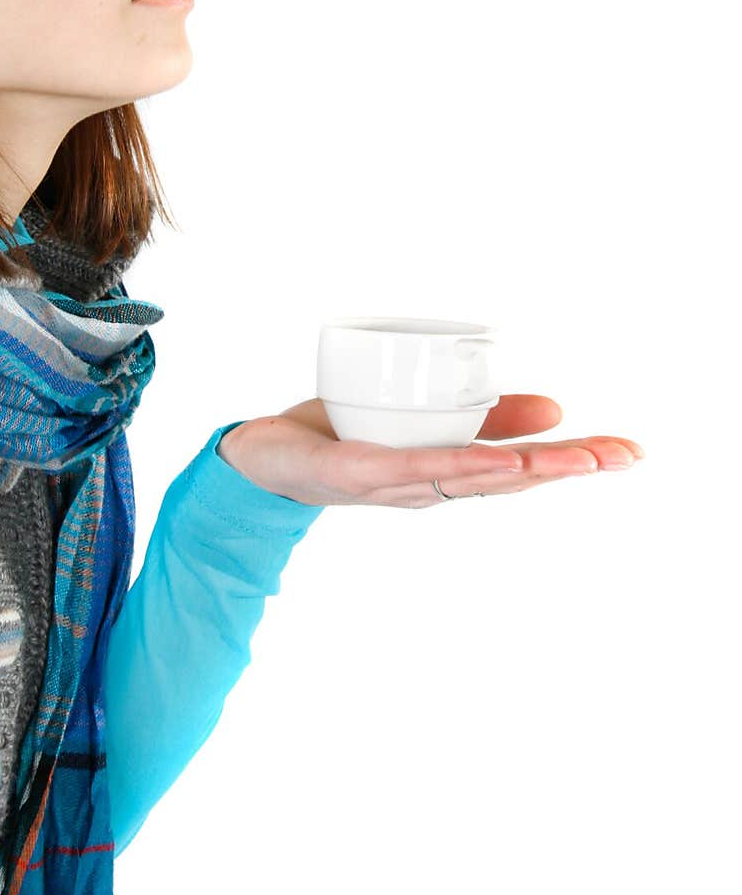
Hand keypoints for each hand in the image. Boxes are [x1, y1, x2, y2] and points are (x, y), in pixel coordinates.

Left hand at [216, 395, 644, 507]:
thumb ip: (486, 415)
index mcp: (449, 472)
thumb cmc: (345, 437)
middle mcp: (430, 486)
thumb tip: (556, 408)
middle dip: (568, 466)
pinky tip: (493, 462)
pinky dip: (456, 466)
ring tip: (572, 458)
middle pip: (508, 479)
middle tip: (623, 455)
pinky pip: (412, 468)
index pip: (525, 468)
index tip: (631, 451)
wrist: (263, 459)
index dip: (579, 458)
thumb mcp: (425, 418)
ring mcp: (394, 483)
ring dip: (523, 469)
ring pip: (467, 476)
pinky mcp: (356, 471)